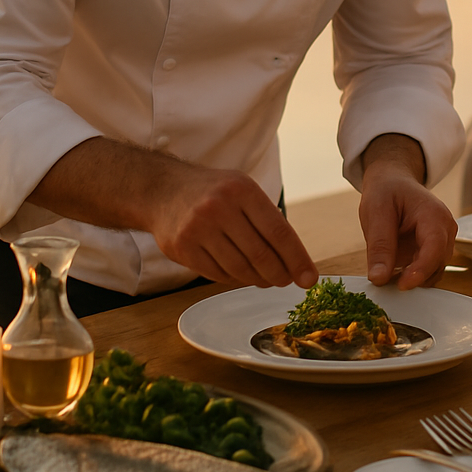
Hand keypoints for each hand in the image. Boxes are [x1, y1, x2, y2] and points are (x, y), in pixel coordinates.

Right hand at [146, 163, 318, 289]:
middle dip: (279, 275)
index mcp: (242, 190)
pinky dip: (235, 279)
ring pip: (239, 269)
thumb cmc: (214, 192)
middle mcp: (219, 207)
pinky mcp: (182, 247)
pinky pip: (217, 274)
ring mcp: (197, 228)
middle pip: (260, 255)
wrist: (162, 190)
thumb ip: (268, 219)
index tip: (309, 279)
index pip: (278, 231)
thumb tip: (296, 260)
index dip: (297, 259)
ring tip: (266, 279)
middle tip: (287, 281)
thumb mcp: (243, 190)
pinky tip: (242, 275)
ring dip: (258, 280)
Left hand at [358, 135, 456, 288]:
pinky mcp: (435, 250)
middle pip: (437, 263)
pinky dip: (413, 276)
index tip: (402, 286)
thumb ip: (379, 246)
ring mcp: (443, 240)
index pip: (434, 248)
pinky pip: (428, 270)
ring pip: (434, 271)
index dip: (420, 270)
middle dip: (415, 277)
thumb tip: (378, 278)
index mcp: (434, 214)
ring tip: (388, 274)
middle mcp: (445, 229)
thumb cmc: (386, 192)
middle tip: (387, 284)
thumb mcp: (376, 213)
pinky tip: (394, 272)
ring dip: (413, 278)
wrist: (394, 182)